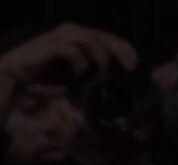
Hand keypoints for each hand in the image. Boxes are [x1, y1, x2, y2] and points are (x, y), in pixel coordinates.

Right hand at [0, 23, 137, 85]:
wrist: (16, 76)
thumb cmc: (47, 78)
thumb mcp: (77, 79)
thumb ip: (94, 78)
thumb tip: (117, 88)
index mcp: (80, 40)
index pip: (107, 38)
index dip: (122, 48)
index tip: (134, 65)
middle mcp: (70, 35)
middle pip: (100, 35)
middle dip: (117, 49)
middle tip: (129, 66)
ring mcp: (58, 39)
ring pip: (86, 38)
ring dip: (100, 54)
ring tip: (105, 71)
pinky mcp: (46, 46)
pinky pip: (67, 48)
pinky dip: (78, 59)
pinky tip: (81, 72)